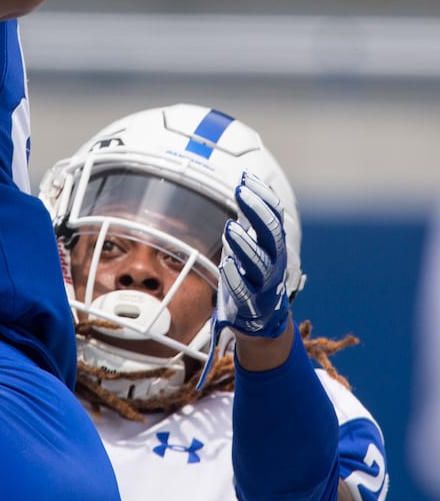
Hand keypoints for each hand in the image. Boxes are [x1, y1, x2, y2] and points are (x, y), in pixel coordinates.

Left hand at [216, 172, 290, 339]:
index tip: (246, 179)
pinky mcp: (252, 304)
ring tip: (230, 228)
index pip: (275, 216)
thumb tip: (246, 182)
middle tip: (240, 192)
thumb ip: (251, 219)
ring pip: (260, 263)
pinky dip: (236, 278)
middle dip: (257, 211)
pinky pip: (245, 291)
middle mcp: (274, 262)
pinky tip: (226, 265)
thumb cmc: (252, 276)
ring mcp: (264, 284)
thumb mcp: (254, 244)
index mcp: (274, 246)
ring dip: (246, 245)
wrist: (261, 321)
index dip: (263, 197)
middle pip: (271, 234)